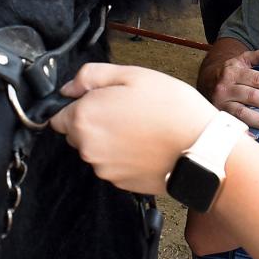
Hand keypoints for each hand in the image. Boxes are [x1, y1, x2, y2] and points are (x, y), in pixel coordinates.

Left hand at [50, 63, 216, 194]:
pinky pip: (113, 166)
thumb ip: (92, 76)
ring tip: (142, 129)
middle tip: (128, 111)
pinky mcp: (120, 183)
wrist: (200, 149)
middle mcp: (87, 146)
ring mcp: (103, 168)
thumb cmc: (172, 109)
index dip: (80, 105)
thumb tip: (69, 88)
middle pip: (77, 134)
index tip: (103, 101)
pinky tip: (147, 146)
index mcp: (84, 117)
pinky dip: (125, 158)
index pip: (58, 115)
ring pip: (96, 151)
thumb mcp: (133, 75)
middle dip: (95, 123)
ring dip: (111, 141)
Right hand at [209, 48, 258, 130]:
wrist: (208, 81)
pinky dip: (243, 132)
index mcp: (234, 71)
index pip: (257, 79)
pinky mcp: (219, 115)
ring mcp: (221, 103)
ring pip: (241, 112)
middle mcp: (226, 87)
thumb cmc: (232, 71)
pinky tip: (255, 137)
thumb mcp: (245, 59)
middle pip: (250, 95)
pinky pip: (232, 124)